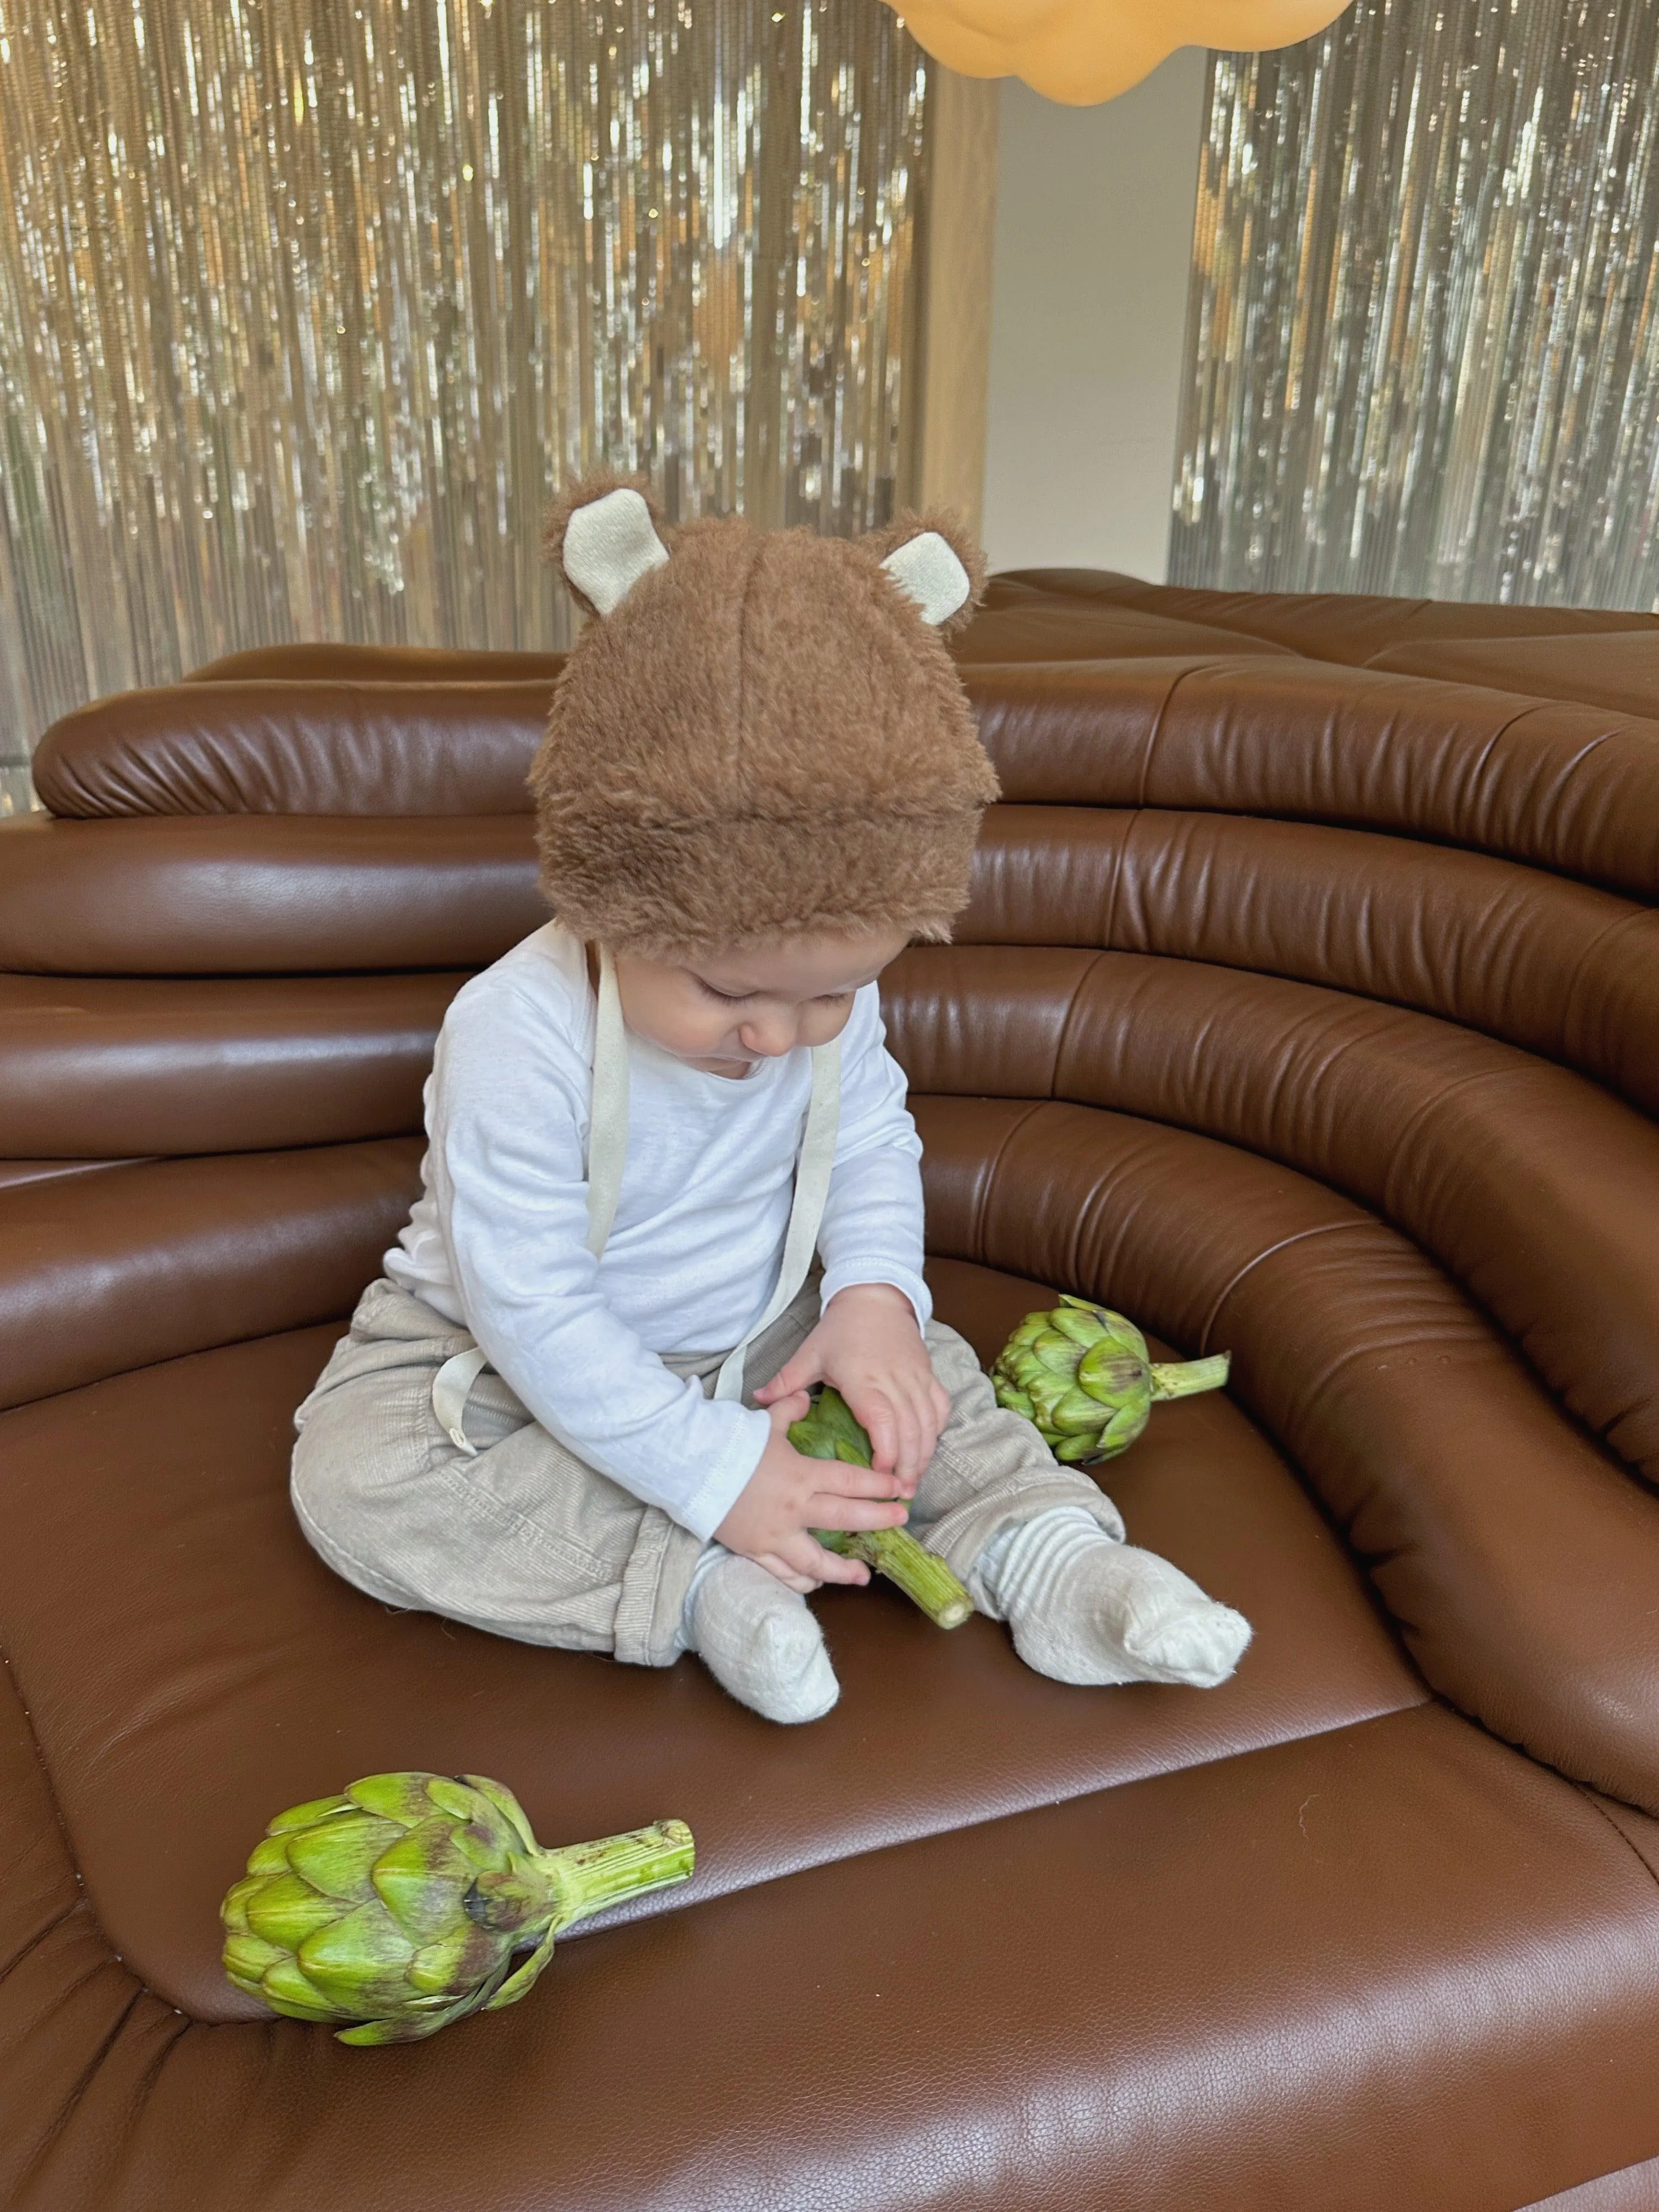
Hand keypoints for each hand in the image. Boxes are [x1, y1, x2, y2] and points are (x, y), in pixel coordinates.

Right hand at [715, 1392, 911, 1592]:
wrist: (691, 1469)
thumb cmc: (729, 1445)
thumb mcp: (764, 1423)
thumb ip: (790, 1411)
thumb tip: (804, 1396)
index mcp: (802, 1475)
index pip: (850, 1482)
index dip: (878, 1486)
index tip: (899, 1490)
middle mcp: (794, 1509)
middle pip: (846, 1519)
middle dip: (877, 1521)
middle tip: (900, 1522)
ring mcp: (775, 1535)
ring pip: (816, 1561)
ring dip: (842, 1571)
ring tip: (863, 1575)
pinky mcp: (754, 1551)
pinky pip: (782, 1573)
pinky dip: (800, 1581)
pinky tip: (815, 1583)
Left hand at [753, 1283, 950, 1487]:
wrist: (875, 1297)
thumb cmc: (841, 1328)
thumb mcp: (810, 1353)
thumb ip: (786, 1382)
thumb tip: (757, 1402)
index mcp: (863, 1378)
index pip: (882, 1420)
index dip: (885, 1451)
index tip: (879, 1475)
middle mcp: (893, 1379)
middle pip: (910, 1429)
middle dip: (908, 1465)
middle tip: (901, 1494)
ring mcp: (915, 1377)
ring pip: (928, 1422)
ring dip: (924, 1454)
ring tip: (913, 1481)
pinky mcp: (928, 1373)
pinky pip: (940, 1407)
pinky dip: (936, 1431)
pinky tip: (927, 1449)